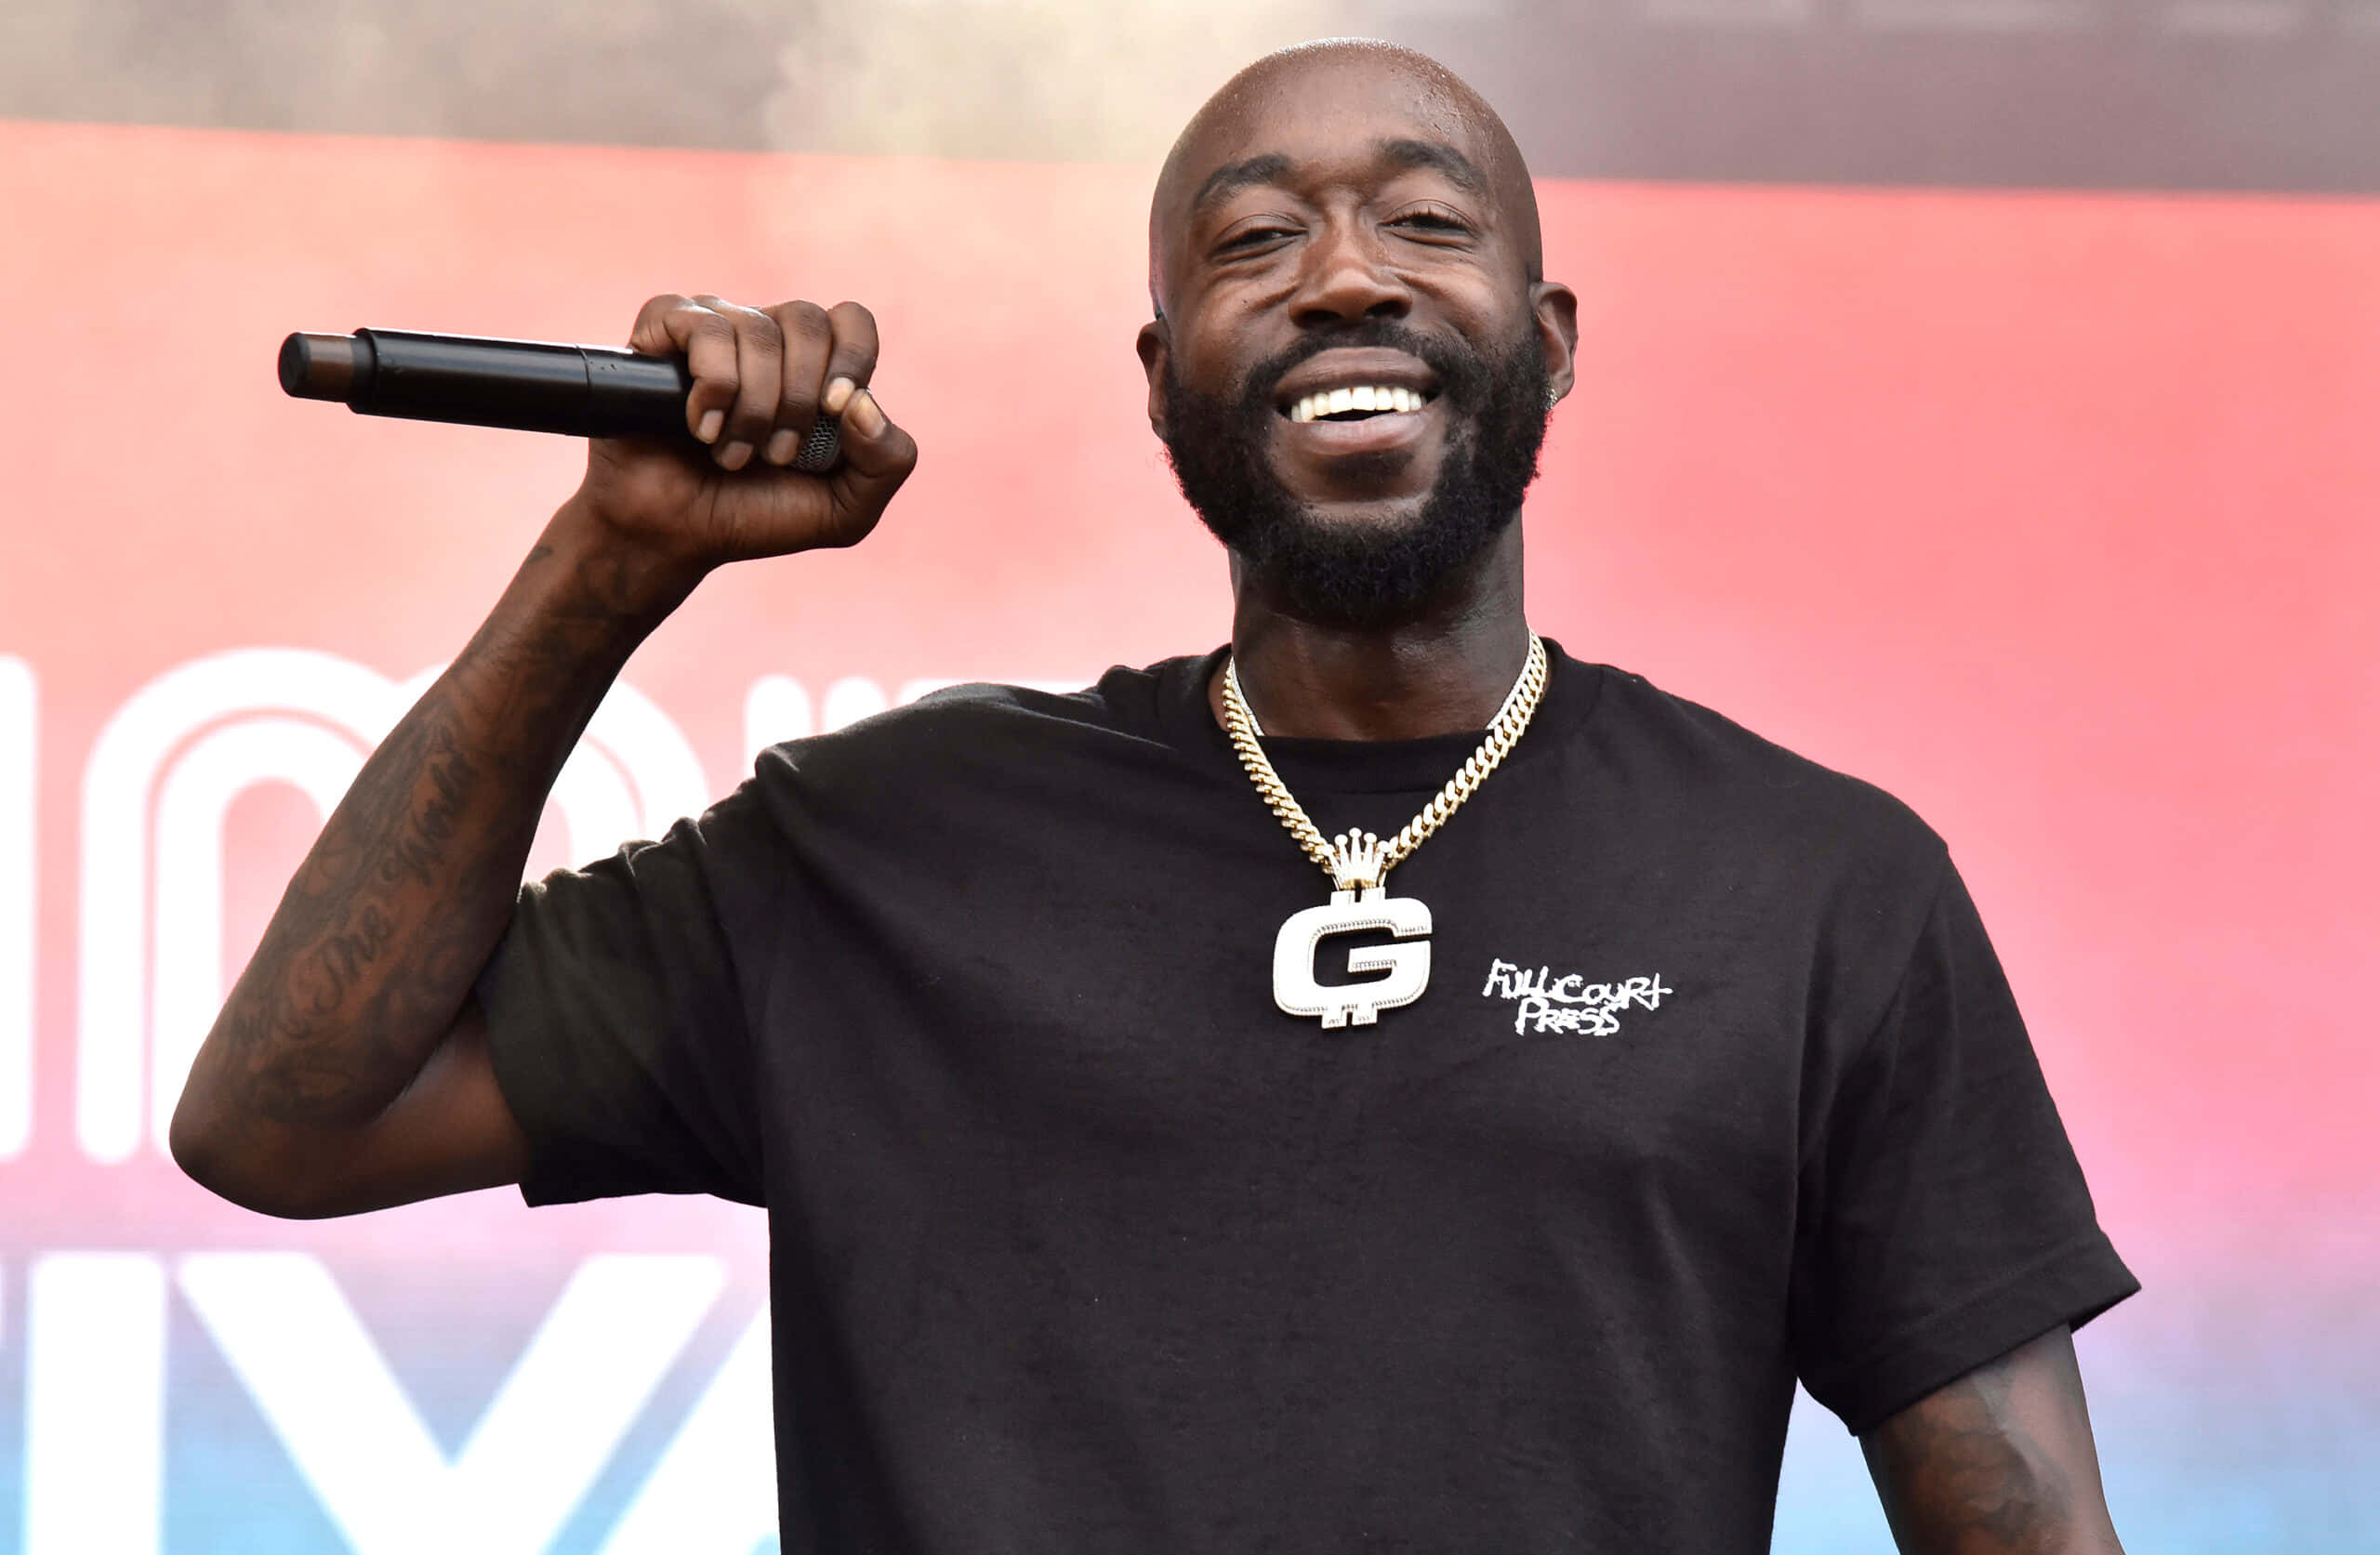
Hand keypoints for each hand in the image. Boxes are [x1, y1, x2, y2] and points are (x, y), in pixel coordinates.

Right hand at [564, 293, 917, 580]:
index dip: (851, 358)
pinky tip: (702, 427)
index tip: (833, 411)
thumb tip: (863, 402)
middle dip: (800, 399)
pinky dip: (714, 388)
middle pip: (808, 320)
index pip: (852, 321)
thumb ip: (888, 462)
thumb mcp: (846, 510)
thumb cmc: (754, 517)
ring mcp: (714, 327)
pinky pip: (706, 329)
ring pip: (758, 331)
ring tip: (733, 455)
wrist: (673, 537)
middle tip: (777, 453)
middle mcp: (766, 336)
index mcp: (814, 366)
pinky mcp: (662, 329)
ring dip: (754, 410)